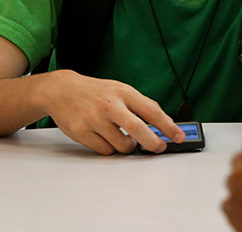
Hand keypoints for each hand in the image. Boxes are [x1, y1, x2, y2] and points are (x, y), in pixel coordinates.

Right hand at [41, 70, 183, 154]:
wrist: (61, 90)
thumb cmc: (96, 92)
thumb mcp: (121, 90)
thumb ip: (142, 105)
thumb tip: (165, 122)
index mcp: (123, 93)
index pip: (151, 111)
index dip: (168, 126)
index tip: (179, 137)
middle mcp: (109, 105)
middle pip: (137, 130)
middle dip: (152, 143)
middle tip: (159, 148)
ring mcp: (94, 119)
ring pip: (121, 145)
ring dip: (129, 147)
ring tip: (126, 140)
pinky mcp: (81, 132)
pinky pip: (105, 150)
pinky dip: (111, 149)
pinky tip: (108, 139)